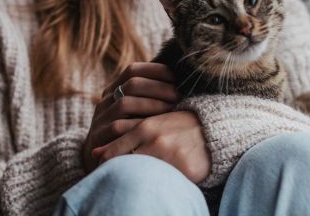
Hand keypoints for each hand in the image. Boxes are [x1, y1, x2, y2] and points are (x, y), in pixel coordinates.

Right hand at [82, 62, 178, 172]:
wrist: (101, 162)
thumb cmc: (129, 135)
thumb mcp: (137, 113)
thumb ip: (150, 98)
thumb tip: (181, 82)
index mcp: (114, 90)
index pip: (133, 70)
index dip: (156, 70)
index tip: (177, 77)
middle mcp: (105, 101)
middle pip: (132, 83)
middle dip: (159, 87)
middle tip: (178, 94)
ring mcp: (100, 118)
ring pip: (125, 103)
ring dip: (151, 104)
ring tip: (172, 109)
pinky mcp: (98, 137)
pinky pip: (117, 127)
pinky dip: (139, 125)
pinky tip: (156, 128)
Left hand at [92, 111, 210, 183]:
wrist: (215, 130)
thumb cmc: (179, 127)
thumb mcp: (152, 125)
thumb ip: (125, 136)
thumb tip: (93, 153)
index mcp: (146, 127)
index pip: (113, 153)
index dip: (107, 166)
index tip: (108, 172)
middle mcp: (156, 140)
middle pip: (125, 165)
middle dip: (120, 174)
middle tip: (122, 180)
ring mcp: (171, 155)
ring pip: (143, 174)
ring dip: (140, 179)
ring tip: (143, 180)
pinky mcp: (185, 168)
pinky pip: (164, 182)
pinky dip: (158, 184)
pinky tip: (160, 182)